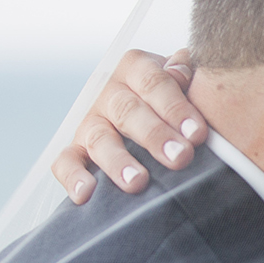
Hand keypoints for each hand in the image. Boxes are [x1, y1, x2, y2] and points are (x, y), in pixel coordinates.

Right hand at [53, 48, 208, 202]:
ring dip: (118, 161)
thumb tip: (180, 73)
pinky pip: (65, 160)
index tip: (198, 134)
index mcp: (135, 68)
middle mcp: (108, 91)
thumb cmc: (177, 95)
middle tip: (180, 157)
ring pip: (99, 138)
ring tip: (137, 182)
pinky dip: (73, 177)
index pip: (154, 83)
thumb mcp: (185, 77)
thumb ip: (188, 73)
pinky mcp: (75, 148)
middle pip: (127, 111)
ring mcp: (89, 120)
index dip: (176, 108)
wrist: (153, 109)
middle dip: (155, 136)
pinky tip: (85, 194)